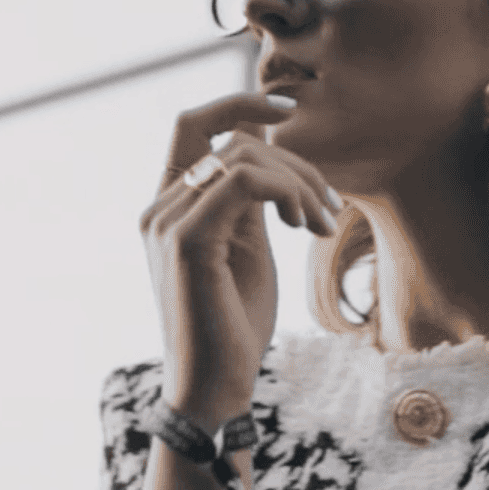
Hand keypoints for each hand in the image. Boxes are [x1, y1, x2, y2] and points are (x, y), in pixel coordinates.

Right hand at [137, 93, 341, 429]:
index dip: (238, 102)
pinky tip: (302, 224)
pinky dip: (285, 190)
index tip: (288, 107)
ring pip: (242, 156)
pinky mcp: (185, 240)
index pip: (193, 125)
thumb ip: (252, 199)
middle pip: (232, 138)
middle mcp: (159, 207)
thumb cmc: (234, 323)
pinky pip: (240, 180)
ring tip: (320, 223)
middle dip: (295, 161)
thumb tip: (272, 151)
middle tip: (329, 209)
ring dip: (299, 181)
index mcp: (171, 205)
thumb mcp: (248, 246)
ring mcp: (167, 222)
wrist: (215, 387)